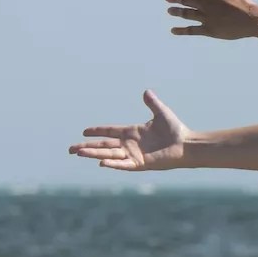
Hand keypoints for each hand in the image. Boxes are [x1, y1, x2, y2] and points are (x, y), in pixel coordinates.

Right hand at [69, 91, 188, 171]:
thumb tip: (146, 91)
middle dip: (87, 147)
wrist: (187, 145)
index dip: (97, 131)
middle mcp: (130, 145)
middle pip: (103, 146)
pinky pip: (124, 164)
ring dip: (94, 154)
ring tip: (79, 153)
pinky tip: (101, 163)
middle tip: (70, 149)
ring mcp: (134, 155)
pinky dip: (113, 164)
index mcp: (132, 132)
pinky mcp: (141, 163)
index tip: (84, 131)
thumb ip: (152, 103)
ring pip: (109, 155)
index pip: (109, 132)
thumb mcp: (161, 113)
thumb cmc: (176, 130)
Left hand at [163, 0, 257, 39]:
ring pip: (186, 14)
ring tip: (170, 11)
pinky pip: (192, 30)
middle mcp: (204, 4)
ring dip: (176, 11)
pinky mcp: (209, 30)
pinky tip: (173, 30)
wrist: (252, 19)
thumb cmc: (243, 2)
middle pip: (184, 0)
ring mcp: (205, 17)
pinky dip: (181, 30)